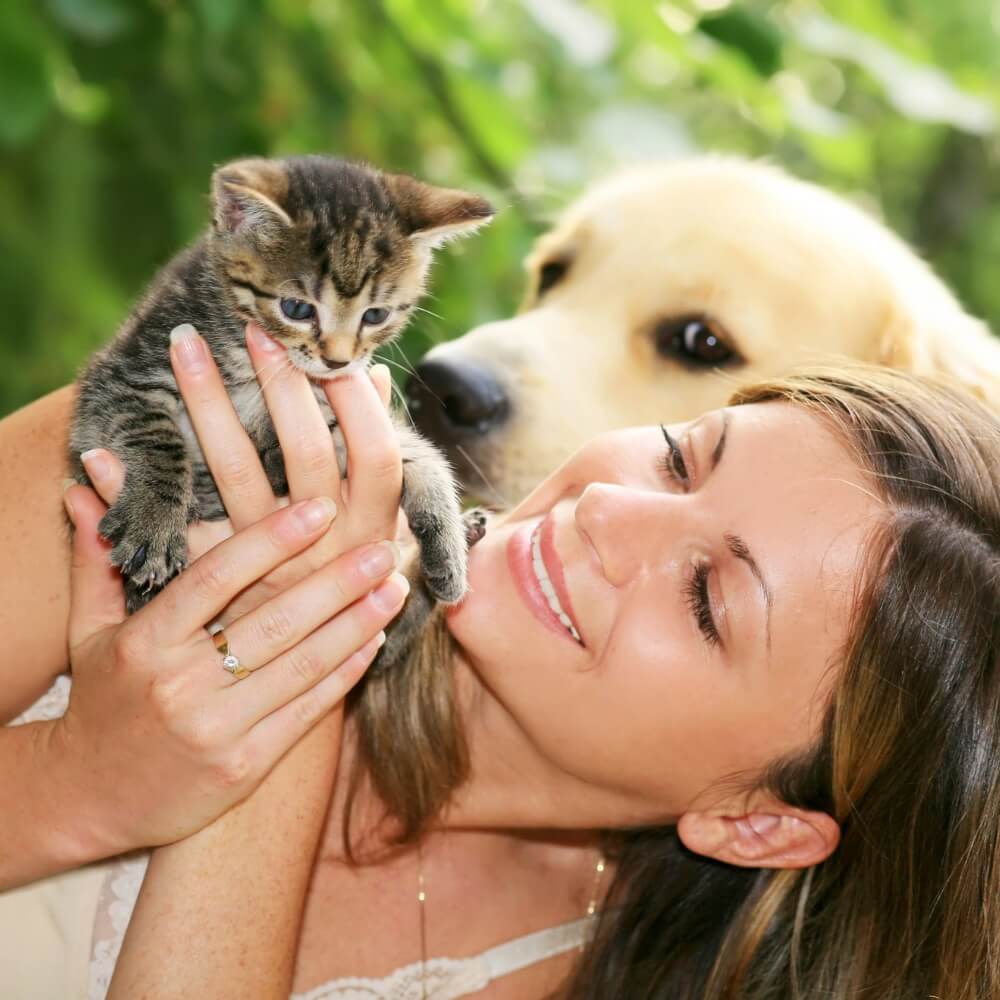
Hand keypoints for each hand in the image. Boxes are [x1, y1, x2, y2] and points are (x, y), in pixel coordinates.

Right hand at [53, 322, 406, 855]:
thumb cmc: (101, 701)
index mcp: (145, 643)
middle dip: (337, 582)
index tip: (319, 509)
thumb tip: (83, 490)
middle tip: (383, 548)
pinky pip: (307, 711)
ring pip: (302, 666)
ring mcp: (216, 730)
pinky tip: (376, 642)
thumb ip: (97, 561)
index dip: (270, 541)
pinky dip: (345, 675)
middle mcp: (180, 686)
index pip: (214, 579)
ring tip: (396, 587)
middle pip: (274, 622)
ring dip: (357, 624)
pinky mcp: (245, 767)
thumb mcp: (88, 631)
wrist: (87, 799)